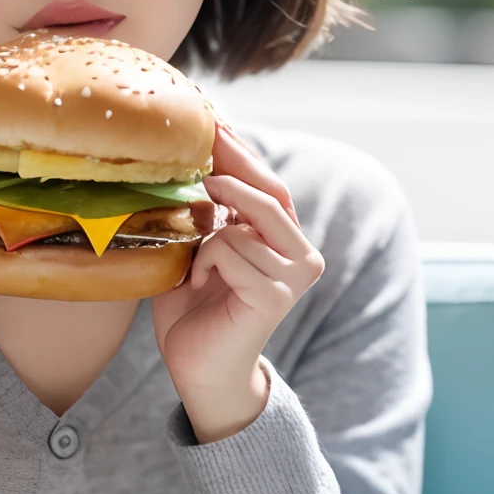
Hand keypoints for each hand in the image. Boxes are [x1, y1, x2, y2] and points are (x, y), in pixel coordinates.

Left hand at [152, 123, 323, 442]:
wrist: (198, 370)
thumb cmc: (194, 311)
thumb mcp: (198, 249)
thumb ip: (206, 213)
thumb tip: (192, 159)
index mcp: (285, 240)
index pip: (269, 184)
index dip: (242, 152)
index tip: (212, 123)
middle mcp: (301, 254)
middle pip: (270, 192)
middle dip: (232, 166)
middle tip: (198, 147)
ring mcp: (293, 275)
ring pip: (242, 224)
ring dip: (207, 237)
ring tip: (195, 264)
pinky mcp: (276, 295)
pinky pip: (231, 250)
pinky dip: (206, 263)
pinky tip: (200, 286)